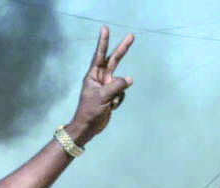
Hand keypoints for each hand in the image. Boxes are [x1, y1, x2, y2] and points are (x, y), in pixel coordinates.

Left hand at [69, 26, 133, 143]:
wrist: (88, 128)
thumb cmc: (89, 111)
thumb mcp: (102, 97)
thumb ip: (116, 86)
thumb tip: (129, 79)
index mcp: (93, 76)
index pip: (100, 55)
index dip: (103, 42)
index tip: (105, 28)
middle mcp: (101, 78)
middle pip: (114, 60)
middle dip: (123, 49)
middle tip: (132, 36)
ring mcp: (107, 87)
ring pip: (121, 82)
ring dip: (118, 94)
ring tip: (109, 104)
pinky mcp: (112, 95)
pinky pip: (121, 94)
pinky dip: (118, 101)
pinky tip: (110, 108)